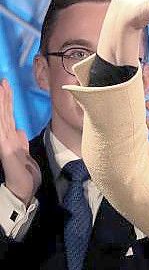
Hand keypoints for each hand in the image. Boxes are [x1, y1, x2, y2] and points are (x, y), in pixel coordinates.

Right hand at [0, 79, 40, 204]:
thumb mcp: (25, 153)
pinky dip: (1, 113)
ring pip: (3, 116)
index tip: (7, 88)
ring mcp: (4, 141)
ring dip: (2, 101)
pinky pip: (2, 126)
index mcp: (11, 138)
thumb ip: (20, 141)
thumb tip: (18, 129)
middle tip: (4, 80)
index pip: (8, 116)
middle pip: (5, 113)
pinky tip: (1, 105)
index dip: (7, 102)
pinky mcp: (5, 146)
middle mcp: (5, 137)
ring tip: (2, 85)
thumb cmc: (24, 174)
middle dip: (4, 97)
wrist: (23, 188)